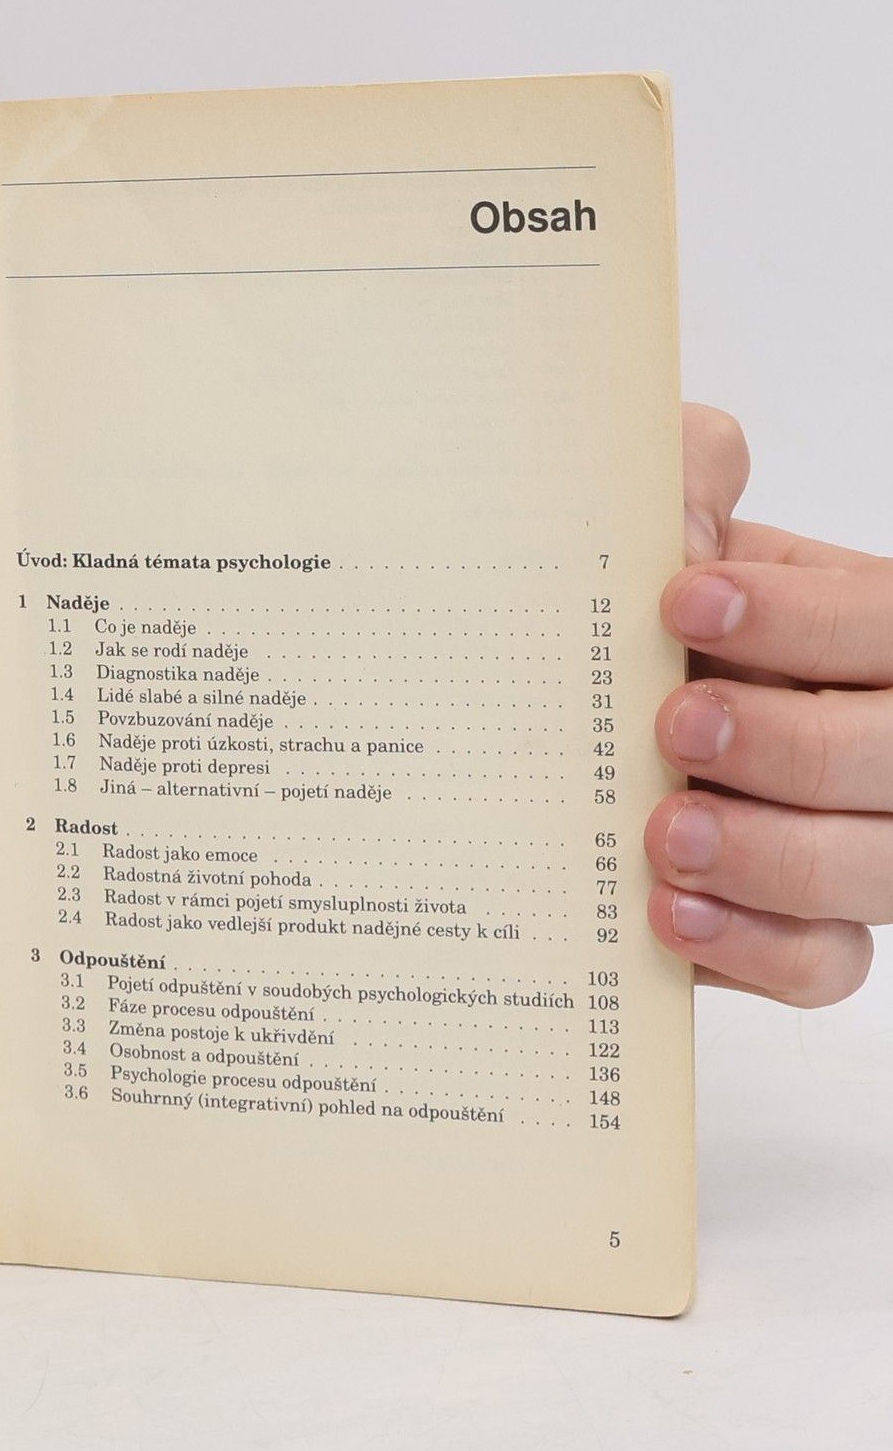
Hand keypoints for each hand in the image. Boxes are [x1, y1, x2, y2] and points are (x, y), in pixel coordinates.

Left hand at [647, 405, 883, 1004]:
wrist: (589, 708)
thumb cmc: (650, 617)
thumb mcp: (664, 530)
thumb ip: (686, 487)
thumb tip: (687, 527)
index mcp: (879, 630)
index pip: (892, 624)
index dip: (802, 616)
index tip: (682, 597)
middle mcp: (892, 738)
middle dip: (792, 743)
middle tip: (676, 725)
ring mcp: (867, 843)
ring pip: (881, 870)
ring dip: (773, 855)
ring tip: (663, 832)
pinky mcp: (810, 931)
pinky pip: (828, 964)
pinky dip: (755, 944)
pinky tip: (666, 913)